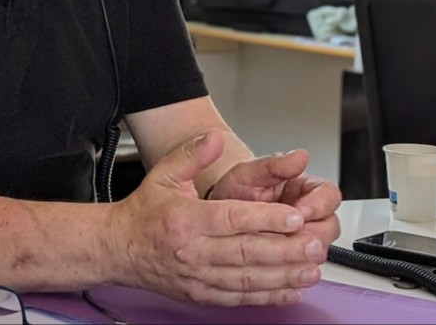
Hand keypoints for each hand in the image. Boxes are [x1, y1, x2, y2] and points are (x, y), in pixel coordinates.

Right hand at [104, 130, 331, 306]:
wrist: (119, 249)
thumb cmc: (144, 211)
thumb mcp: (163, 173)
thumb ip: (191, 154)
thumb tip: (214, 138)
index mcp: (185, 219)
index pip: (232, 219)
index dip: (265, 218)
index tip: (294, 216)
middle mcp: (193, 252)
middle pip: (247, 252)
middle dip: (286, 249)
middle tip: (316, 243)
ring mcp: (198, 277)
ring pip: (248, 280)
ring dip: (283, 276)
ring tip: (312, 268)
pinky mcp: (202, 295)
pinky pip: (240, 298)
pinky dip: (268, 297)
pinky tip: (290, 290)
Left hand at [205, 147, 341, 258]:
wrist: (216, 214)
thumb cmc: (236, 190)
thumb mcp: (249, 172)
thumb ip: (274, 164)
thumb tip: (301, 155)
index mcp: (306, 188)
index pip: (329, 195)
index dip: (318, 205)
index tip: (299, 211)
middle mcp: (310, 214)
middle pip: (330, 226)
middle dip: (313, 234)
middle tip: (291, 237)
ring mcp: (303, 239)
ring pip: (320, 250)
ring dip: (302, 254)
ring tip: (278, 251)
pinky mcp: (293, 260)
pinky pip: (303, 269)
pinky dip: (291, 270)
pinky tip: (275, 267)